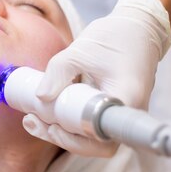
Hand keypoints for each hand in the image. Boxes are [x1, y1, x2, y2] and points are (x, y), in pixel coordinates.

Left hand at [27, 0, 170, 155]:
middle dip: (61, 137)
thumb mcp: (80, 51)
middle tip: (32, 122)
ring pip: (91, 136)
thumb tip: (40, 97)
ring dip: (61, 131)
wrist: (138, 29)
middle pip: (94, 143)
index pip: (102, 137)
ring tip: (32, 120)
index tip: (54, 127)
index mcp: (125, 100)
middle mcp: (127, 113)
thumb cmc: (114, 37)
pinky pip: (90, 124)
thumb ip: (58, 73)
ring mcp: (121, 114)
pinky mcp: (112, 110)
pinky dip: (68, 121)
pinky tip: (44, 114)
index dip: (76, 140)